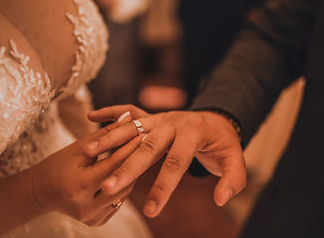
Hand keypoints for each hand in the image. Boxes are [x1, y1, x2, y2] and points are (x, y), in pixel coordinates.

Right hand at [31, 116, 142, 226]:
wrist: (41, 192)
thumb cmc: (58, 164)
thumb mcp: (79, 147)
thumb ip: (105, 133)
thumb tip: (128, 116)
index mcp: (79, 185)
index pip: (113, 164)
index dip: (129, 147)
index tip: (143, 132)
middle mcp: (86, 205)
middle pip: (122, 181)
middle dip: (136, 161)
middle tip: (149, 145)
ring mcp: (92, 217)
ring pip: (123, 193)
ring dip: (133, 175)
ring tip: (143, 157)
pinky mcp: (97, 222)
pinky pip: (118, 202)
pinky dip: (124, 187)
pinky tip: (131, 173)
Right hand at [86, 105, 246, 217]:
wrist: (215, 118)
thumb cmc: (223, 142)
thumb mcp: (235, 159)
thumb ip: (232, 180)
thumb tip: (219, 200)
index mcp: (193, 133)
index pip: (177, 162)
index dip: (164, 186)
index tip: (152, 210)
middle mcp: (172, 123)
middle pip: (148, 146)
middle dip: (127, 168)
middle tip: (108, 187)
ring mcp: (160, 118)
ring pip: (132, 128)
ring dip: (110, 140)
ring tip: (88, 153)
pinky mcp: (151, 117)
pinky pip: (128, 111)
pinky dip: (110, 113)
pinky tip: (92, 117)